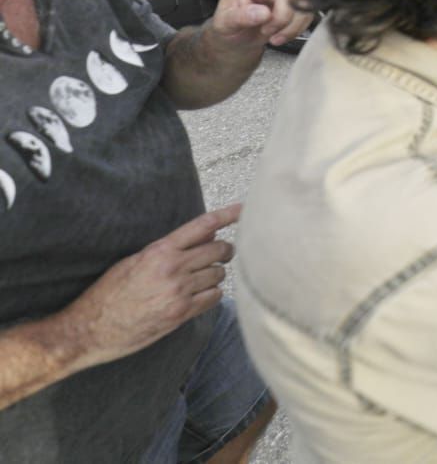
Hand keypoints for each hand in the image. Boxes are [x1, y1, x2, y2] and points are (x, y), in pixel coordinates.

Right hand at [61, 205, 239, 369]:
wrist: (90, 329)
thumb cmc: (108, 293)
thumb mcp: (134, 261)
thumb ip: (168, 249)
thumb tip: (205, 235)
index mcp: (159, 251)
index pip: (203, 225)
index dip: (227, 215)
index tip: (244, 209)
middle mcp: (173, 268)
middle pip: (219, 249)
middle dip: (224, 250)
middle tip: (222, 253)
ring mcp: (179, 292)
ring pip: (219, 274)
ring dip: (216, 274)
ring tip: (203, 277)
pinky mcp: (181, 314)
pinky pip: (214, 297)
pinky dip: (212, 294)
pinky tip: (202, 295)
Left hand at [211, 0, 311, 47]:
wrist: (236, 43)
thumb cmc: (228, 27)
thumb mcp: (225, 22)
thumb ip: (241, 16)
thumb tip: (262, 13)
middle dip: (283, 15)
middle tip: (267, 29)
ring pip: (304, 4)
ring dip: (290, 25)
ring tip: (271, 34)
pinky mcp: (296, 11)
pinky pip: (306, 17)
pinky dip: (295, 30)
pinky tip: (280, 36)